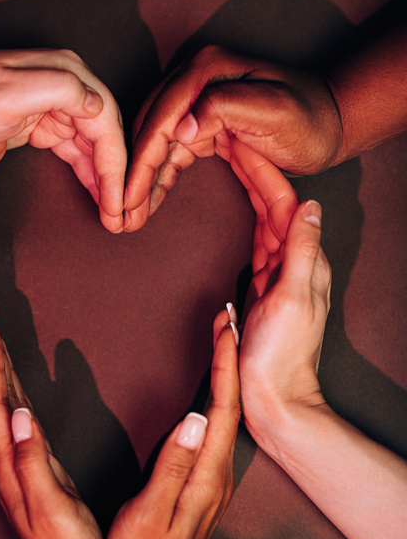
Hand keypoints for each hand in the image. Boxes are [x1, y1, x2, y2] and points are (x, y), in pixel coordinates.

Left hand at [0, 49, 125, 231]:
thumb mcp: (8, 92)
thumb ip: (59, 90)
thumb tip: (98, 105)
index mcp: (66, 75)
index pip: (107, 125)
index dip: (117, 167)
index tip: (119, 202)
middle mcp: (67, 87)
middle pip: (106, 138)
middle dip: (116, 180)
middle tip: (120, 217)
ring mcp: (56, 106)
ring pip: (95, 148)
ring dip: (105, 181)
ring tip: (113, 215)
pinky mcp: (43, 124)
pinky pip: (77, 152)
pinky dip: (88, 175)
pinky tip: (96, 195)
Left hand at [0, 321, 107, 538]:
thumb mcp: (53, 507)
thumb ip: (34, 463)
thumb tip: (20, 416)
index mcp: (11, 469)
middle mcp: (9, 466)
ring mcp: (19, 470)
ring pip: (3, 412)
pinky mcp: (34, 474)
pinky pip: (18, 426)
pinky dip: (14, 399)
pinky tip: (19, 393)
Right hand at [106, 308, 238, 538]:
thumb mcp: (150, 512)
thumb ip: (173, 465)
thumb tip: (194, 417)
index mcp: (207, 475)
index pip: (223, 409)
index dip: (225, 365)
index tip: (224, 327)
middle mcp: (218, 472)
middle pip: (231, 405)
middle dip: (231, 359)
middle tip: (225, 321)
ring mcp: (212, 477)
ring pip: (226, 414)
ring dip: (225, 375)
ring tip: (221, 341)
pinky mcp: (202, 480)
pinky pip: (216, 428)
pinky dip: (215, 397)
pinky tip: (208, 389)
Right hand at [124, 44, 340, 230]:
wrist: (329, 125)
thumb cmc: (308, 120)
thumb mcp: (272, 110)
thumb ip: (223, 107)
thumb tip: (178, 127)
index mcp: (205, 74)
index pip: (159, 121)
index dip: (140, 164)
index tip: (126, 198)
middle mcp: (195, 83)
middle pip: (148, 132)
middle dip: (133, 175)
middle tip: (120, 214)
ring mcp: (197, 103)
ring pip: (156, 145)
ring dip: (142, 181)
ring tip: (130, 216)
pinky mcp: (204, 124)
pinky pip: (171, 153)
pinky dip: (159, 178)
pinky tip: (149, 201)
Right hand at [231, 139, 331, 446]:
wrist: (273, 396)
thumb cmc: (281, 355)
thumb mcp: (293, 298)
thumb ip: (302, 251)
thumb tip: (309, 205)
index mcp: (304, 262)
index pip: (285, 203)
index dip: (263, 171)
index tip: (241, 142)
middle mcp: (293, 265)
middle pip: (274, 207)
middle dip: (255, 172)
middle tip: (229, 141)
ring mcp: (277, 276)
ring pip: (265, 222)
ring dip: (251, 191)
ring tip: (234, 163)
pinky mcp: (262, 290)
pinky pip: (257, 245)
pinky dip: (249, 220)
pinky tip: (244, 210)